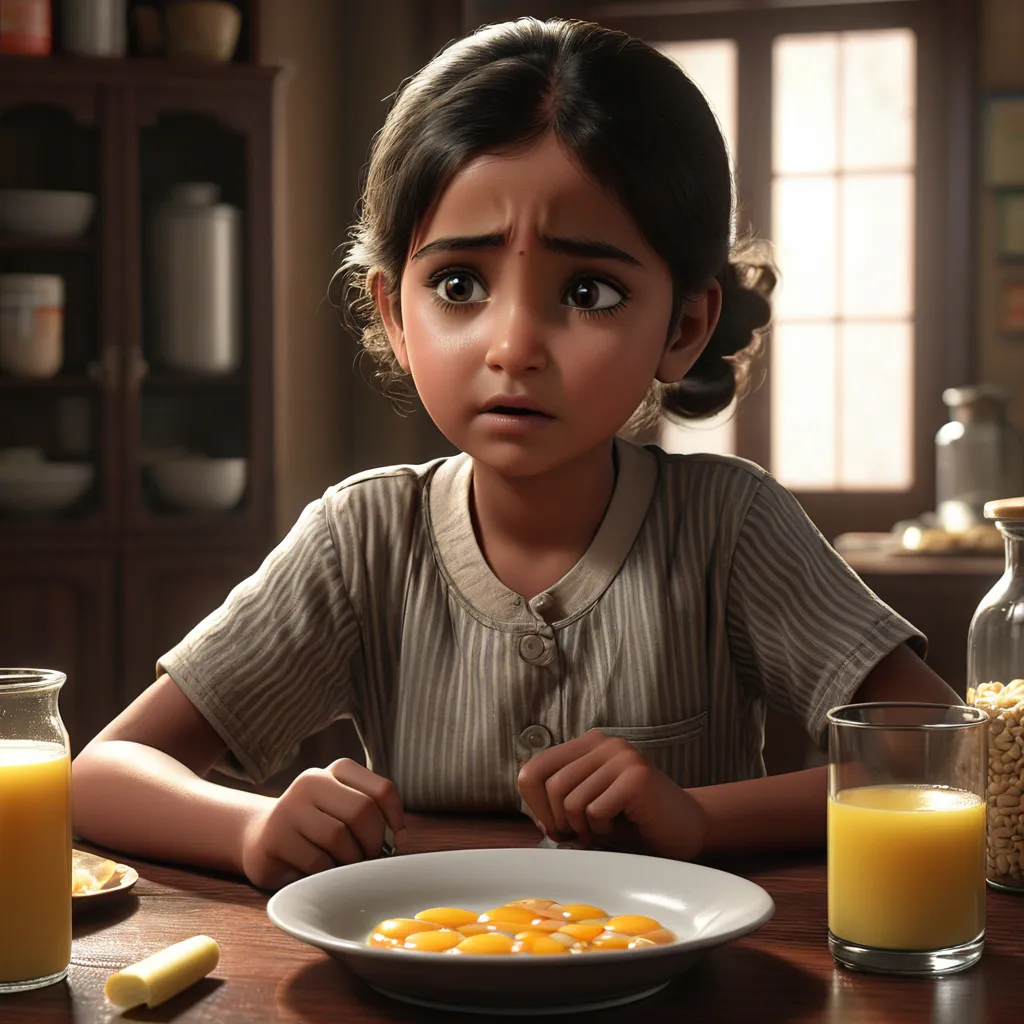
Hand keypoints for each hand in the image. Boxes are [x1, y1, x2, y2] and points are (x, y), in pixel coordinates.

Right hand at [241, 758, 406, 889]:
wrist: (261, 838)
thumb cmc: (316, 827)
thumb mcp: (343, 808)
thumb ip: (371, 813)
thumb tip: (398, 840)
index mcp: (338, 770)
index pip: (382, 790)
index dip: (396, 819)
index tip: (397, 839)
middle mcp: (313, 781)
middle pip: (362, 812)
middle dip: (373, 842)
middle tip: (369, 858)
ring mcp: (291, 807)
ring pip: (339, 837)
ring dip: (350, 860)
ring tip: (346, 865)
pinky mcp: (276, 837)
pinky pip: (317, 862)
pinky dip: (328, 873)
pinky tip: (324, 872)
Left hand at [517, 730, 706, 859]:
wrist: (685, 829)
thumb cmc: (632, 823)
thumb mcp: (587, 808)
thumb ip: (559, 803)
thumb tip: (537, 818)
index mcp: (586, 745)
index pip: (534, 768)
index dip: (534, 804)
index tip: (552, 826)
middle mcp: (603, 743)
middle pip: (552, 786)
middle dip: (560, 822)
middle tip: (582, 835)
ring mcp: (621, 756)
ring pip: (573, 801)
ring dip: (585, 828)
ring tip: (606, 828)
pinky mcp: (637, 776)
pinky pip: (596, 811)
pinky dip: (604, 830)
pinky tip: (624, 826)